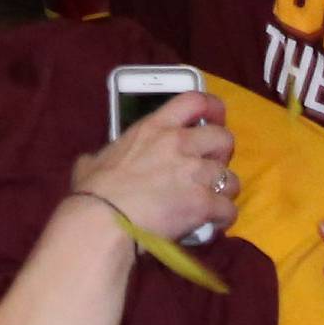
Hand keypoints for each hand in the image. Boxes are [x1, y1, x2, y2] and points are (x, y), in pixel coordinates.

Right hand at [70, 90, 236, 245]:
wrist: (103, 220)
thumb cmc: (94, 190)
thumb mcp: (95, 160)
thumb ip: (106, 156)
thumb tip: (92, 164)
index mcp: (154, 127)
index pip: (194, 100)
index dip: (212, 108)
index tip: (215, 118)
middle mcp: (179, 143)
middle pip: (223, 137)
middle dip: (222, 154)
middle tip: (209, 168)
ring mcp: (194, 172)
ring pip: (231, 178)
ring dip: (223, 190)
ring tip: (211, 202)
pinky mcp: (203, 203)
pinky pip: (229, 209)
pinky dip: (223, 218)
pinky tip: (211, 224)